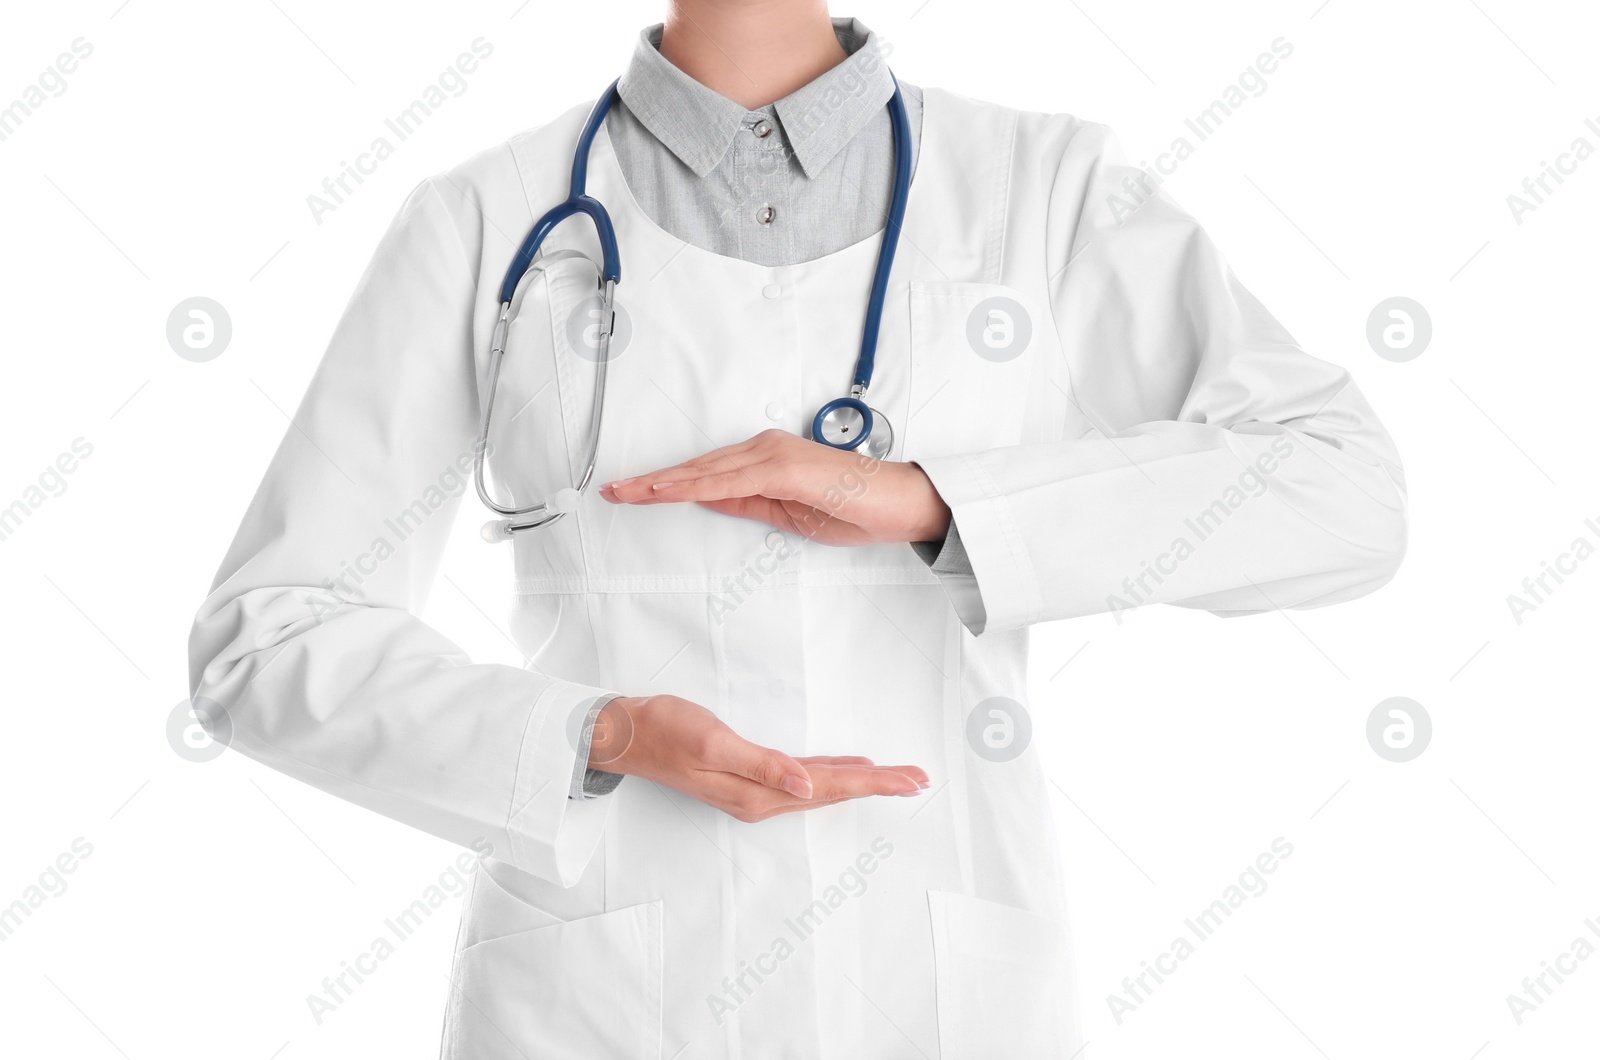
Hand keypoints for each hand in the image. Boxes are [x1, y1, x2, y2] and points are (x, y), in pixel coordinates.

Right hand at [590, 694, 928, 822]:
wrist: (626, 735)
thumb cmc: (666, 731)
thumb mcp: (715, 743)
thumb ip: (763, 764)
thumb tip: (809, 785)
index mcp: (759, 793)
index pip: (830, 786)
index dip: (872, 782)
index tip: (910, 780)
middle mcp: (762, 798)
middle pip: (833, 791)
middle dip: (878, 785)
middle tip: (919, 778)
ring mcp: (755, 790)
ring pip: (821, 787)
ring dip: (859, 781)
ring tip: (895, 777)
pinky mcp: (747, 777)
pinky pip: (803, 780)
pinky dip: (831, 773)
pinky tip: (845, 768)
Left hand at [598, 429, 951, 545]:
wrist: (900, 504)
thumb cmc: (856, 507)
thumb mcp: (788, 514)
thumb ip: (750, 503)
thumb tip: (711, 501)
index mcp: (767, 459)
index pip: (706, 475)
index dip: (666, 483)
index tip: (632, 490)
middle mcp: (766, 449)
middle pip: (697, 469)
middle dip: (653, 481)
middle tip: (613, 490)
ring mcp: (773, 454)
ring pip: (705, 472)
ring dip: (663, 483)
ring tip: (627, 492)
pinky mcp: (784, 467)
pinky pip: (729, 481)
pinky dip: (693, 486)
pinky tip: (667, 492)